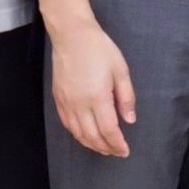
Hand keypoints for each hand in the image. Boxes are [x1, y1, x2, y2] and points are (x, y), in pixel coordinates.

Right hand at [51, 20, 136, 158]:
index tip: (125, 151)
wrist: (72, 36)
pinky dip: (77, 134)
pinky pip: (67, 123)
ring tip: (103, 148)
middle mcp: (79, 104)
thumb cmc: (99, 49)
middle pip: (92, 136)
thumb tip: (130, 119)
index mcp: (97, 97)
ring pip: (78, 133)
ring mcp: (67, 102)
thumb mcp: (121, 70)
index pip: (108, 130)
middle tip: (116, 152)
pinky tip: (85, 135)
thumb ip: (126, 97)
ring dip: (91, 144)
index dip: (117, 144)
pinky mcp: (58, 98)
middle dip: (105, 148)